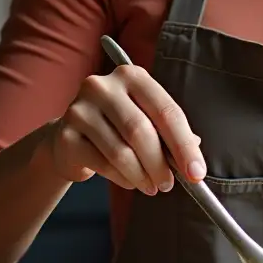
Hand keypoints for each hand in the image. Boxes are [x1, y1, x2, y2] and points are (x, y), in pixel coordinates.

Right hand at [45, 67, 205, 193]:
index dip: (184, 144)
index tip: (197, 173)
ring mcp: (80, 109)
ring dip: (142, 176)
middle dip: (161, 164)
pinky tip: (130, 182)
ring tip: (152, 186)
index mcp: (131, 75)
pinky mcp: (66, 135)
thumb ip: (169, 135)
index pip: (165, 110)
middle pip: (141, 130)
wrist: (70, 138)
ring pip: (121, 151)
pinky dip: (122, 179)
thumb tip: (193, 162)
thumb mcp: (146, 121)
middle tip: (169, 185)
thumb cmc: (117, 128)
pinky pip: (102, 164)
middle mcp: (103, 86)